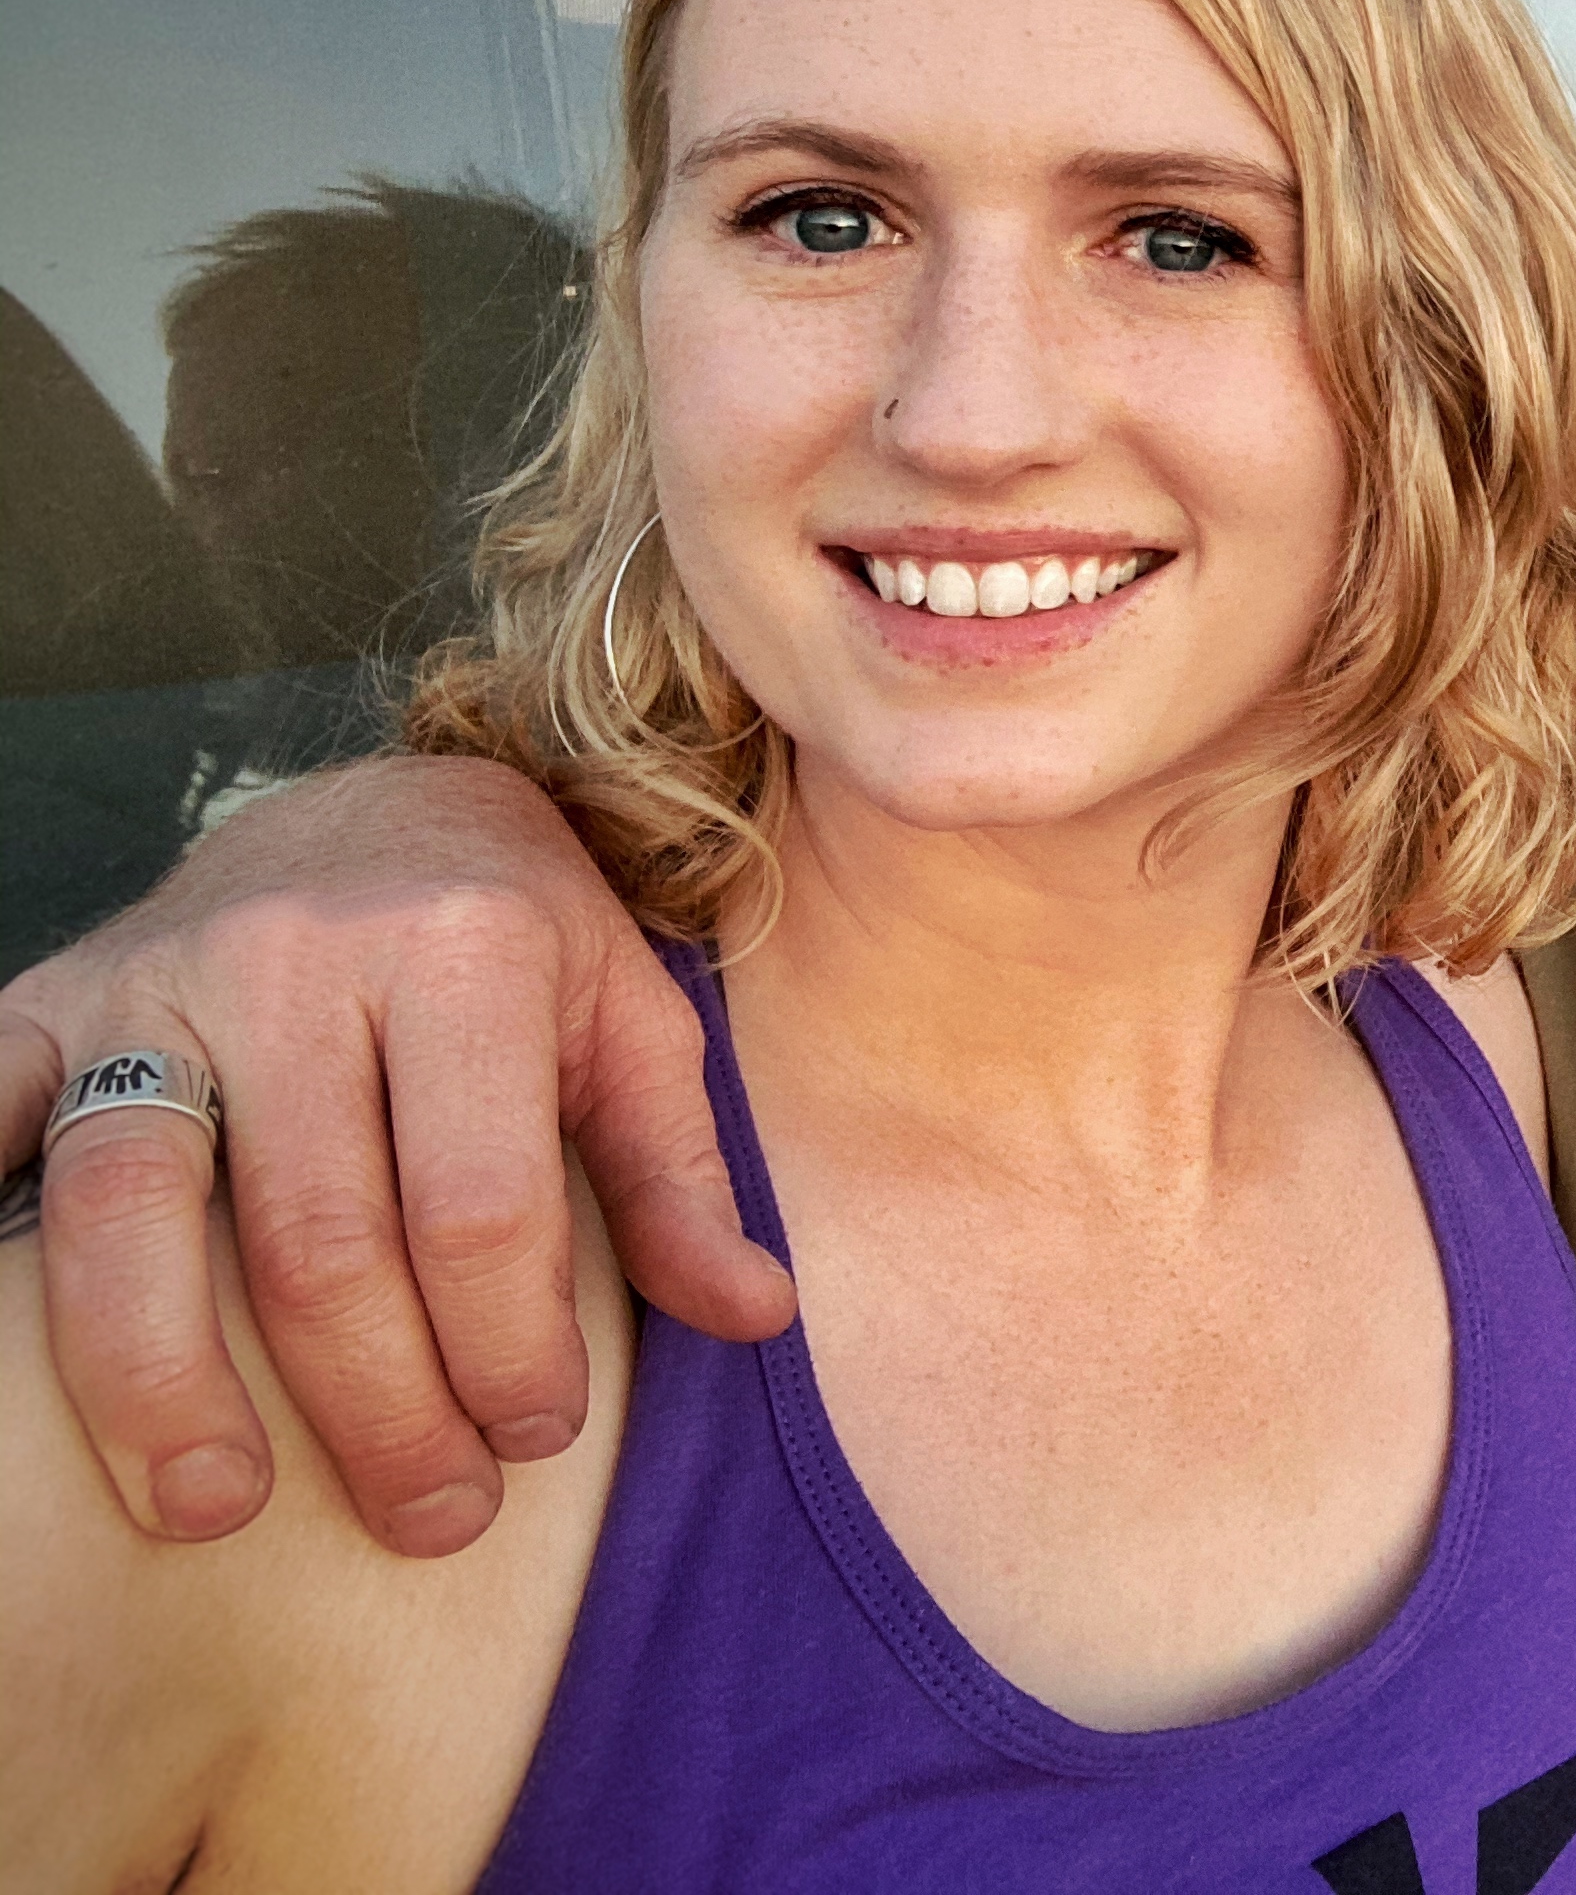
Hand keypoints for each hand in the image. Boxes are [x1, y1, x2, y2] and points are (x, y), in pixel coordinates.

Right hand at [0, 756, 791, 1554]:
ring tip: (215, 1510)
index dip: (506, 1347)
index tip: (535, 1436)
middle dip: (375, 1404)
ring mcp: (153, 981)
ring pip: (125, 1209)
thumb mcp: (633, 1027)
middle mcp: (296, 957)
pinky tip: (10, 1369)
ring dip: (158, 1385)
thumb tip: (758, 1316)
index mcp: (464, 949)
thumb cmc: (524, 940)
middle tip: (430, 1515)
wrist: (381, 803)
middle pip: (313, 1236)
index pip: (477, 1204)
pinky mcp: (44, 1005)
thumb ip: (682, 1176)